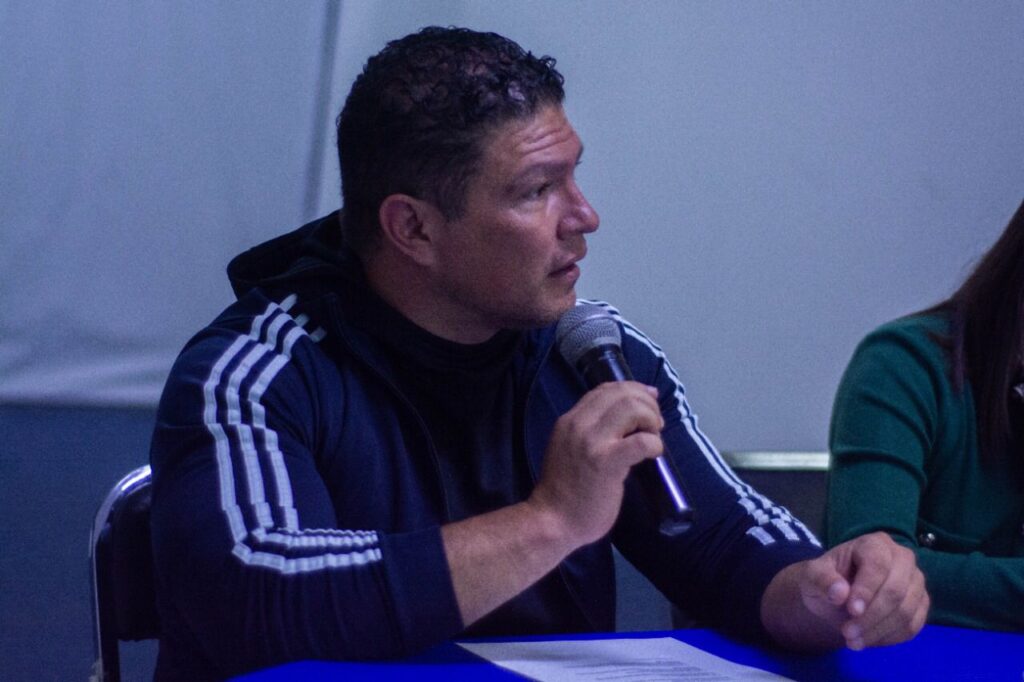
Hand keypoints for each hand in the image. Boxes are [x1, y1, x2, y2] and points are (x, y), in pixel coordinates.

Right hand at [527, 381, 663, 545]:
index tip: (648, 401)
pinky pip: (640, 442)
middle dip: (647, 404)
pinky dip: (654, 444)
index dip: (632, 390)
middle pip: (622, 394)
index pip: (605, 389)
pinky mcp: (607, 462)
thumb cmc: (565, 492)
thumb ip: (590, 433)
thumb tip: (626, 421)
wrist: (552, 522)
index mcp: (570, 420)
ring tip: (654, 437)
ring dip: (652, 419)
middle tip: (655, 425)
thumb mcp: (571, 449)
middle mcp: (578, 424)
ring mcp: (592, 442)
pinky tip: (654, 454)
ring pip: (632, 408)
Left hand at [794, 532, 928, 649]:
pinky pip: (913, 625)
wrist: (837, 598)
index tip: (851, 611)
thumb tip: (840, 593)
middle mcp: (902, 558)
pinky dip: (891, 637)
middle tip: (847, 633)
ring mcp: (915, 582)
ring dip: (879, 631)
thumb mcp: (812, 576)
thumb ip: (821, 580)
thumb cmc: (826, 580)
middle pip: (896, 590)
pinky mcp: (920, 604)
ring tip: (853, 641)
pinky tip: (868, 640)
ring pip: (906, 611)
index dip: (866, 590)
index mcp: (875, 543)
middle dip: (871, 616)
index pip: (878, 565)